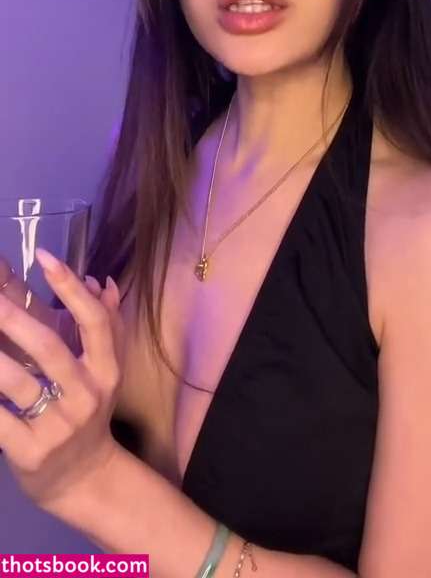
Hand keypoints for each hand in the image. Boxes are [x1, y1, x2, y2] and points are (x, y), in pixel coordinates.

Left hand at [0, 251, 125, 513]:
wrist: (85, 481)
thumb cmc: (89, 415)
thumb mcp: (105, 372)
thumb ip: (106, 326)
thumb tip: (101, 281)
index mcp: (107, 370)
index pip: (95, 322)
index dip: (71, 287)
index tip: (45, 256)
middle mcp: (87, 395)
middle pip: (51, 349)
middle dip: (15, 319)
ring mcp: (58, 426)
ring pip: (18, 384)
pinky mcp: (30, 453)